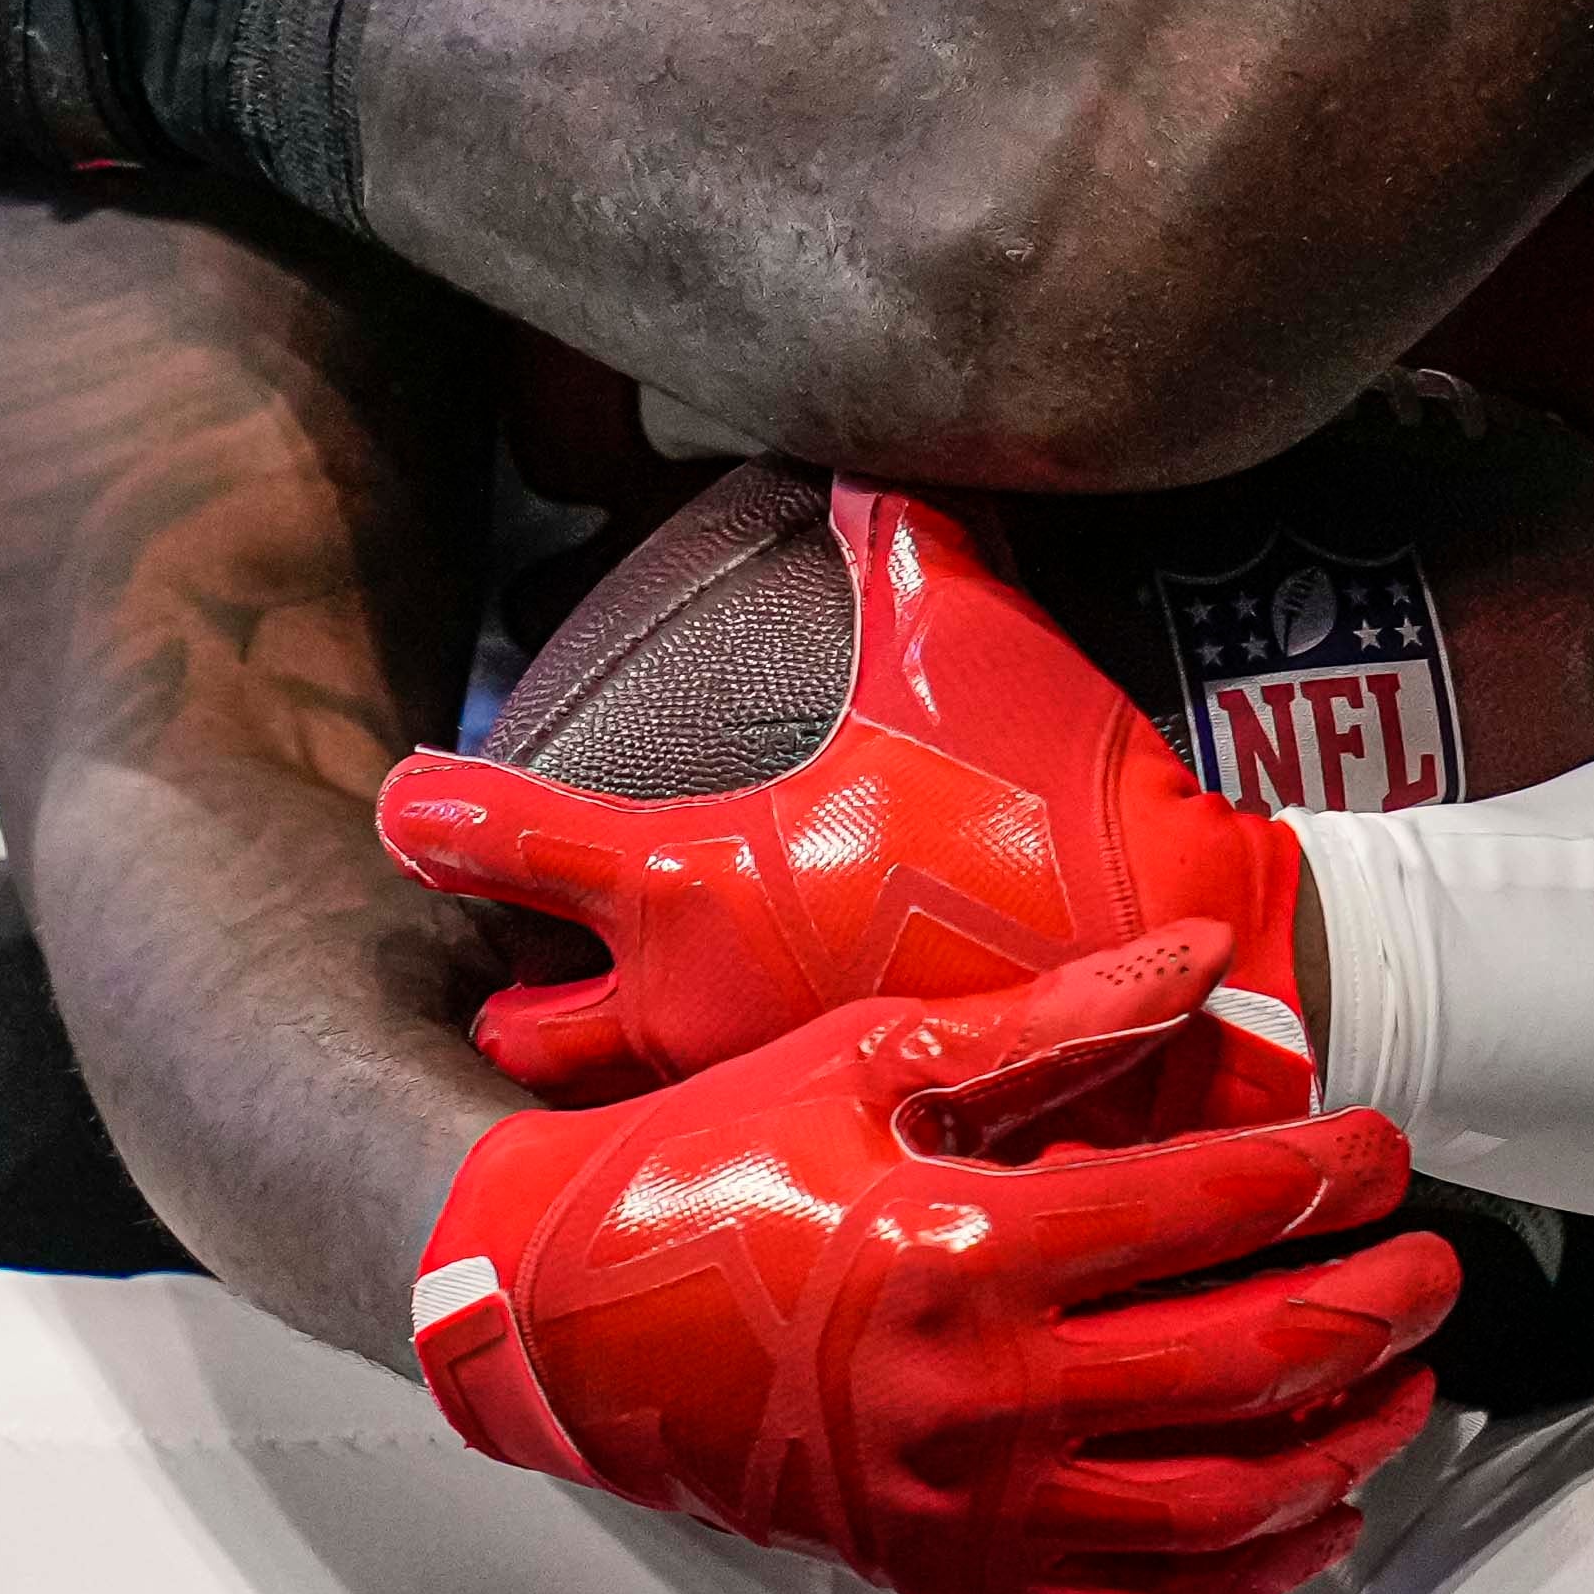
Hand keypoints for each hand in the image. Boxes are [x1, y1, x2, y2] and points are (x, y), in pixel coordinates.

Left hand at [381, 483, 1315, 1110]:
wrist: (1186, 965)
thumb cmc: (1055, 805)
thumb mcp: (967, 641)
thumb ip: (898, 538)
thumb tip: (867, 456)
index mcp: (692, 885)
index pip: (510, 844)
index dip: (443, 814)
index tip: (407, 800)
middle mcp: (691, 1006)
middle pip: (525, 1030)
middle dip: (506, 994)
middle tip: (509, 961)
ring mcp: (757, 1088)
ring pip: (613, 1104)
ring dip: (596, 1066)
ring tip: (608, 1026)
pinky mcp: (833, 1137)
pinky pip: (727, 1132)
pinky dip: (704, 1114)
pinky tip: (740, 1077)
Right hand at [407, 926, 1454, 1593]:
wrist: (555, 1318)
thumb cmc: (697, 1174)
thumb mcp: (870, 1059)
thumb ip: (1054, 1016)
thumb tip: (1200, 955)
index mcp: (968, 1252)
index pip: (1205, 1211)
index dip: (1320, 1175)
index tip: (1379, 1147)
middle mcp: (982, 1395)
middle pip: (1243, 1357)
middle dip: (1369, 1306)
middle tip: (1431, 1263)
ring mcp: (968, 1502)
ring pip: (1216, 1497)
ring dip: (1338, 1440)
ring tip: (1402, 1383)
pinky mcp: (949, 1569)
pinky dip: (1247, 1567)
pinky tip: (1308, 1516)